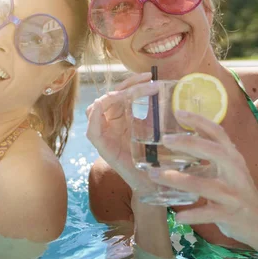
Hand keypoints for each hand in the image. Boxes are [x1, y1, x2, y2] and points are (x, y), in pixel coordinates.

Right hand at [86, 72, 156, 188]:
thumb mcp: (155, 128)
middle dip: (127, 85)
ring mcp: (105, 135)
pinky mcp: (102, 148)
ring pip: (96, 108)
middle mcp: (111, 123)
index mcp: (122, 117)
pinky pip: (92, 130)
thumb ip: (155, 112)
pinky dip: (95, 117)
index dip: (133, 82)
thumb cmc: (153, 156)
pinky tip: (102, 107)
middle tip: (146, 81)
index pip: (122, 92)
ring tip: (128, 94)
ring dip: (110, 97)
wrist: (152, 181)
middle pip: (110, 96)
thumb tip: (165, 90)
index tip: (150, 77)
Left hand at [151, 111, 257, 244]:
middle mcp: (235, 171)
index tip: (178, 112)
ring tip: (156, 175)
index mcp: (232, 157)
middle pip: (213, 152)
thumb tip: (186, 131)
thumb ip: (211, 151)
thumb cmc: (238, 189)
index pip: (218, 132)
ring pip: (205, 185)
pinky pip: (208, 213)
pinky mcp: (229, 214)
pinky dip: (192, 214)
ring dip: (179, 180)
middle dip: (189, 143)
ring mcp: (232, 193)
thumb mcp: (228, 166)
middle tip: (165, 139)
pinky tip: (178, 216)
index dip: (199, 120)